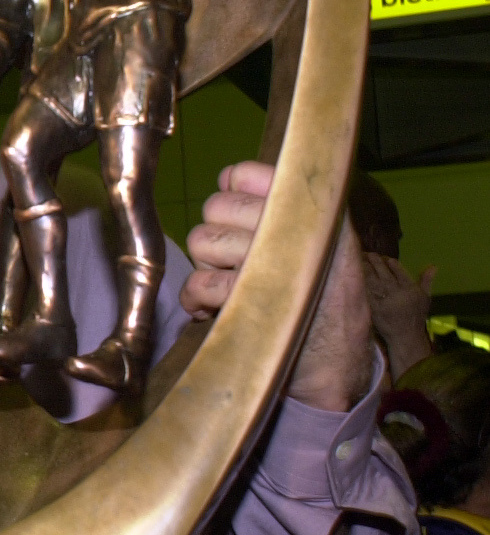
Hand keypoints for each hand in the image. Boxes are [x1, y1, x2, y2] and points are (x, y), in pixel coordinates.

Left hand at [182, 161, 373, 411]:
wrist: (338, 359)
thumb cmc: (323, 298)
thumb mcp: (320, 244)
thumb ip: (281, 209)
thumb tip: (227, 180)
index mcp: (313, 209)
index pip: (245, 174)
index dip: (229, 193)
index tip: (234, 219)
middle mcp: (295, 227)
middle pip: (215, 207)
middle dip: (214, 235)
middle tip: (230, 259)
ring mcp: (274, 261)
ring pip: (203, 241)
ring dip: (205, 266)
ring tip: (225, 283)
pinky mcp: (253, 298)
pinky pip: (200, 282)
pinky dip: (196, 298)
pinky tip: (209, 309)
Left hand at [364, 253, 435, 381]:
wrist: (406, 336)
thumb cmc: (416, 315)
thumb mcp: (425, 298)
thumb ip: (426, 280)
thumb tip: (433, 265)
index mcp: (410, 289)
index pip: (399, 271)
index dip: (390, 263)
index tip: (384, 257)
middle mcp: (398, 293)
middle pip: (384, 274)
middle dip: (375, 262)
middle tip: (368, 253)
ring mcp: (386, 301)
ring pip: (374, 281)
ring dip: (366, 269)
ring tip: (359, 260)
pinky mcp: (375, 309)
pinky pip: (366, 293)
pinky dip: (361, 284)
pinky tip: (355, 276)